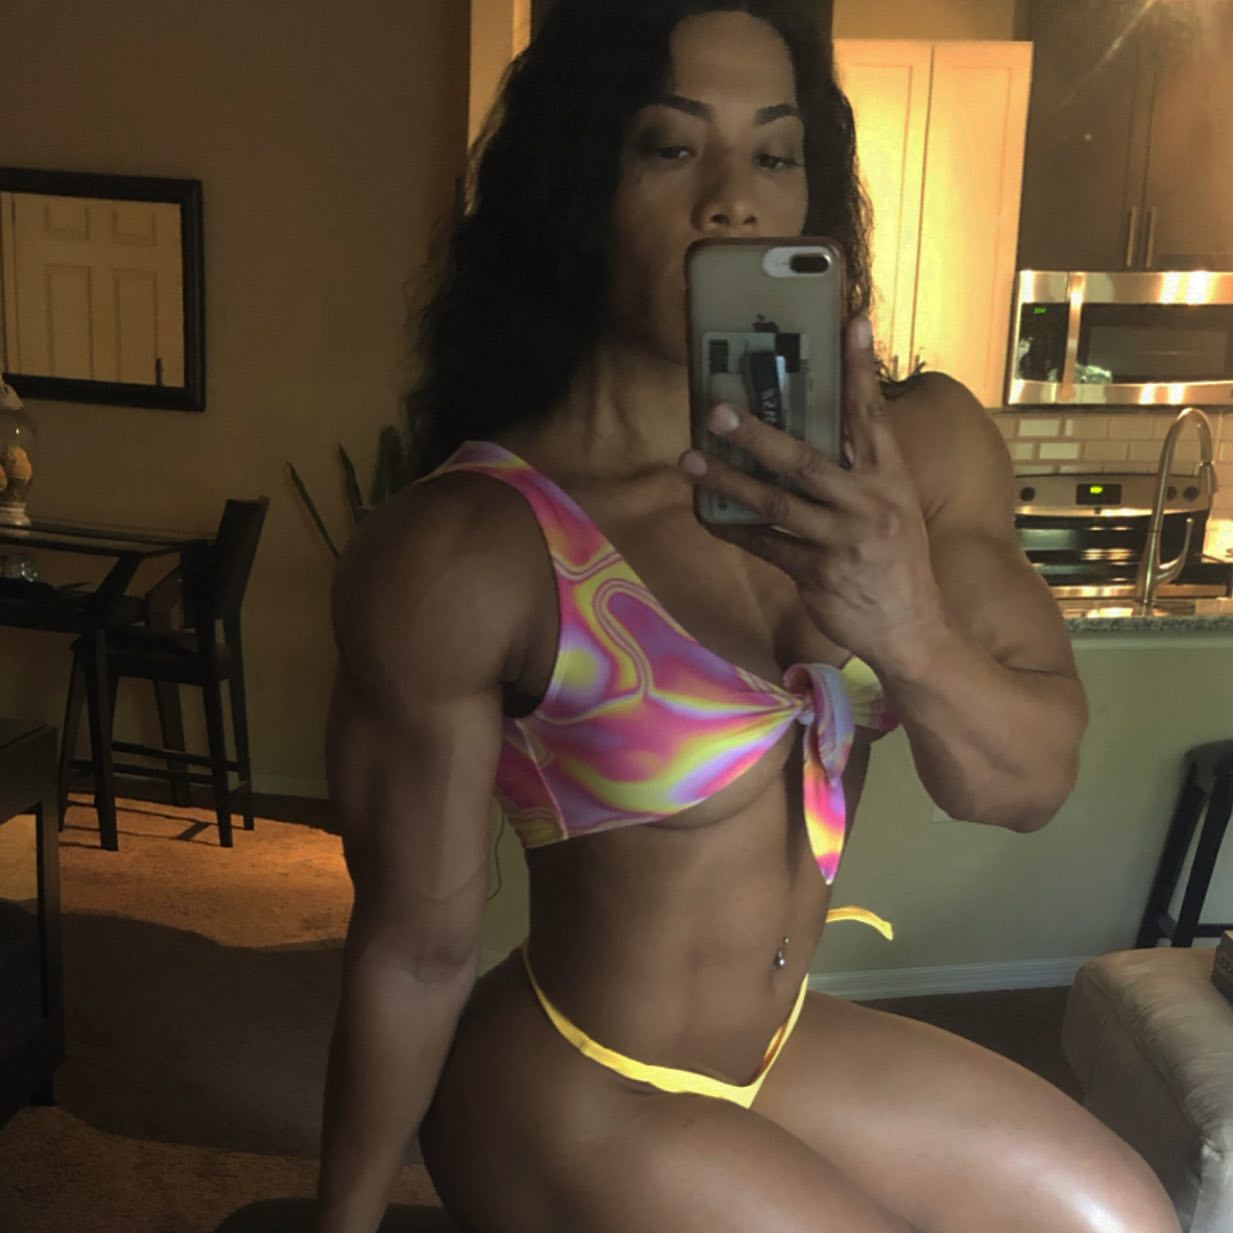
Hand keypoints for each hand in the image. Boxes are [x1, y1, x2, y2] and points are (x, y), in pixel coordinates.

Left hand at [678, 316, 948, 672]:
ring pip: (776, 504)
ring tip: (690, 459)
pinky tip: (704, 512)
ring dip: (729, 481)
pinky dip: (732, 528)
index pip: (873, 415)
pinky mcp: (817, 574)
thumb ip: (862, 472)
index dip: (861, 369)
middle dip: (758, 434)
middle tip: (717, 410)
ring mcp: (842, 541)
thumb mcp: (896, 508)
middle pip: (806, 460)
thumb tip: (819, 434)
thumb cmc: (898, 560)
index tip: (852, 320)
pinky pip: (765, 545)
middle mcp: (868, 504)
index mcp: (891, 479)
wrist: (914, 630)